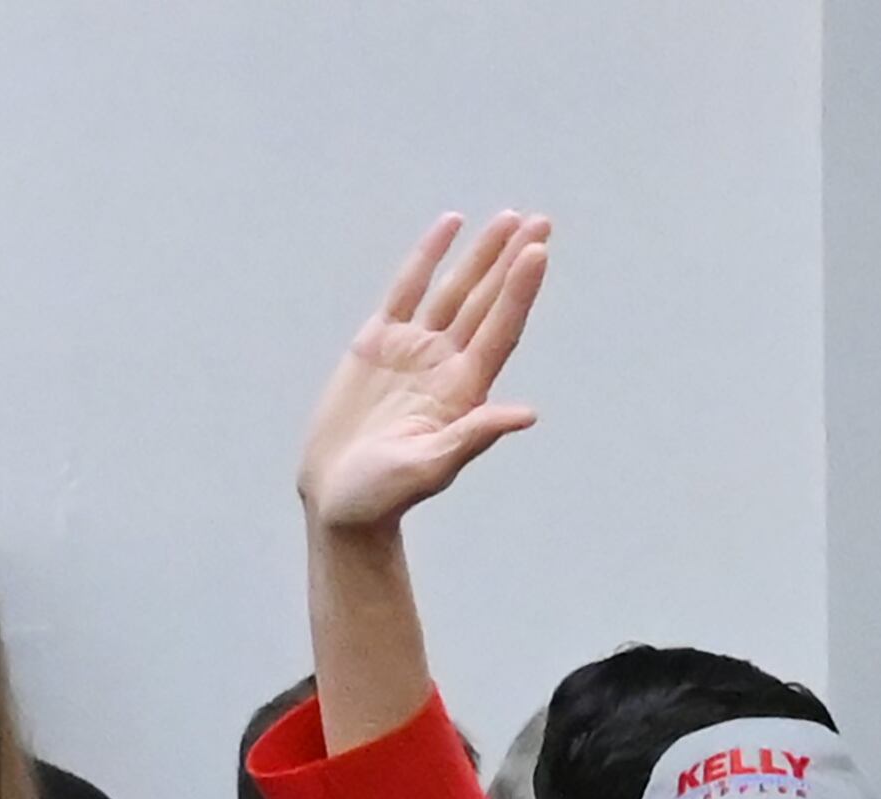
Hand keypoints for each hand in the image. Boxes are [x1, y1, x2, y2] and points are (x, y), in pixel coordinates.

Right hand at [298, 212, 552, 533]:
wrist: (340, 499)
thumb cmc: (385, 494)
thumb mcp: (431, 467)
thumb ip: (474, 436)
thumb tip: (526, 414)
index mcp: (464, 392)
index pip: (500, 330)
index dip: (519, 291)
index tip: (538, 251)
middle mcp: (445, 364)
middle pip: (486, 301)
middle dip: (512, 261)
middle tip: (541, 220)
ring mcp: (413, 350)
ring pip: (454, 289)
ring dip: (481, 255)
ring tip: (510, 218)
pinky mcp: (377, 343)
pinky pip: (406, 289)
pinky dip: (426, 257)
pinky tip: (448, 227)